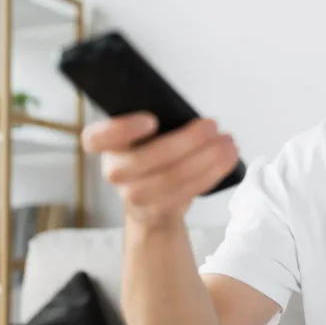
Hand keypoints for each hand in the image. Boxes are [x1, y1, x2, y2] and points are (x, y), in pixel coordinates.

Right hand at [81, 113, 238, 228]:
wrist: (150, 200)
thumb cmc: (151, 153)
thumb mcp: (145, 134)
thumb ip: (158, 121)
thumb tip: (191, 114)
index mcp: (107, 145)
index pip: (96, 139)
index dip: (122, 129)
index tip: (151, 120)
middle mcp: (114, 172)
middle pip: (148, 159)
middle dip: (187, 141)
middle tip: (213, 125)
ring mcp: (133, 195)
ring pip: (173, 177)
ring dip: (208, 158)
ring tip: (229, 143)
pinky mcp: (158, 210)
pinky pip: (188, 191)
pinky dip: (212, 173)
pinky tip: (227, 160)